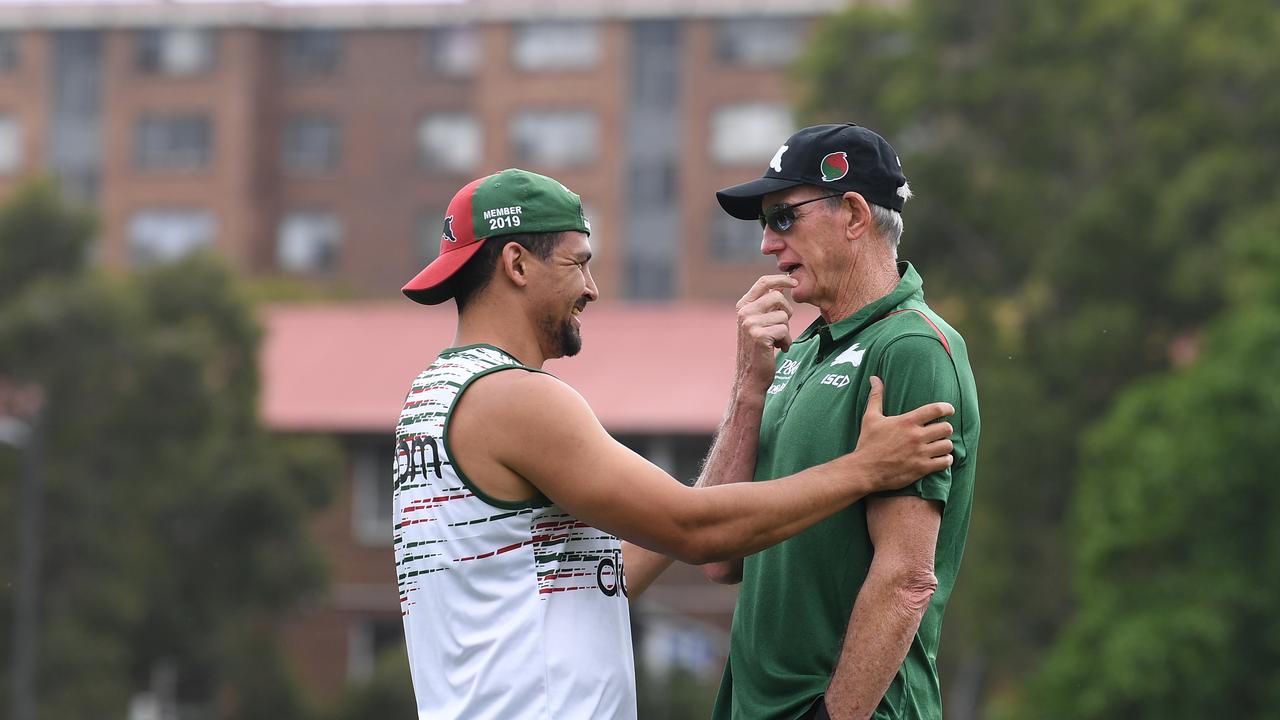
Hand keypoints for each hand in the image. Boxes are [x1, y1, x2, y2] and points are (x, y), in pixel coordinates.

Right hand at [734, 275, 797, 392]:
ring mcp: (750, 324)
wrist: (750, 376)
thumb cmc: (759, 349)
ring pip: (784, 316)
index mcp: (743, 306)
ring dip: (786, 331)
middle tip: (781, 327)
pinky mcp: (759, 336)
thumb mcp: (760, 322)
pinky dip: (786, 342)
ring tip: (777, 342)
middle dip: (787, 312)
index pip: (763, 282)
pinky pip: (784, 330)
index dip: (781, 279)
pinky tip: (778, 349)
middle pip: (778, 297)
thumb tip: (783, 284)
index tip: (794, 281)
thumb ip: (767, 305)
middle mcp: (744, 312)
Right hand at [849, 376, 954, 491]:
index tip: (949, 410)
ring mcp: (920, 453)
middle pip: (946, 428)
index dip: (947, 408)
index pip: (936, 409)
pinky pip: (945, 462)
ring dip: (946, 445)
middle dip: (945, 429)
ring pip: (948, 445)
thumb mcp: (870, 417)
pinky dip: (946, 460)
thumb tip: (874, 378)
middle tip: (940, 431)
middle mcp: (916, 436)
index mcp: (907, 421)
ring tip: (940, 446)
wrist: (864, 470)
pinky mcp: (922, 468)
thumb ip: (876, 396)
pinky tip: (941, 459)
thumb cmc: (867, 443)